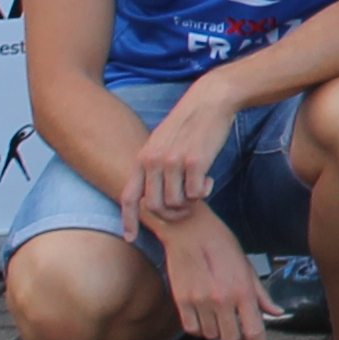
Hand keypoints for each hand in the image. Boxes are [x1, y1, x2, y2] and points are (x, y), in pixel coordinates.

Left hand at [118, 81, 239, 232]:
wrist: (210, 100)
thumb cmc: (189, 123)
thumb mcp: (162, 142)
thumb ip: (154, 165)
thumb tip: (154, 193)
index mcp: (142, 158)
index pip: (129, 197)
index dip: (128, 220)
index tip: (130, 238)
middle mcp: (153, 162)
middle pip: (155, 206)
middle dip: (172, 214)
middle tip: (187, 208)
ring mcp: (173, 162)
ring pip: (176, 203)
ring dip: (190, 203)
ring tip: (200, 189)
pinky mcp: (195, 161)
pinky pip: (196, 194)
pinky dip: (204, 192)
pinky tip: (210, 180)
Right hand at [152, 206, 272, 339]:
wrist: (189, 231)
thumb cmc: (223, 245)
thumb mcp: (248, 267)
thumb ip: (261, 294)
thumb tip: (277, 313)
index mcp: (243, 291)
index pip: (254, 331)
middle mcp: (222, 300)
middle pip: (231, 339)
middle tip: (239, 333)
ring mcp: (199, 302)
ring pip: (211, 336)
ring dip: (218, 332)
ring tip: (220, 315)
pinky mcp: (181, 301)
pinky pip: (192, 329)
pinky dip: (199, 328)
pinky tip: (204, 316)